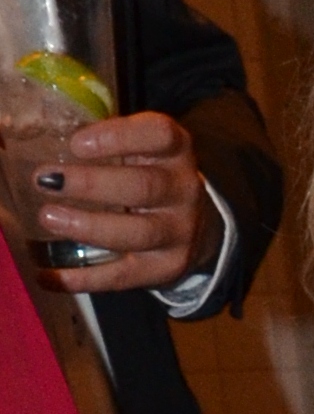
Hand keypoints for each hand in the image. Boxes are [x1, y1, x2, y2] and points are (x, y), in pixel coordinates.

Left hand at [4, 108, 216, 295]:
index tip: (76, 144)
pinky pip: (122, 276)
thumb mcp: (139, 151)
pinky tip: (48, 276)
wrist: (195, 228)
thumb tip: (12, 139)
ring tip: (48, 217)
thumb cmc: (149, 176)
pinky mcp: (165, 268)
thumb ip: (99, 143)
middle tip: (44, 180)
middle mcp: (183, 190)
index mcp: (176, 151)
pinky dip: (83, 278)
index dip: (118, 137)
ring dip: (88, 227)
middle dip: (92, 184)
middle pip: (143, 187)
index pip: (159, 134)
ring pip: (136, 233)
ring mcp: (178, 233)